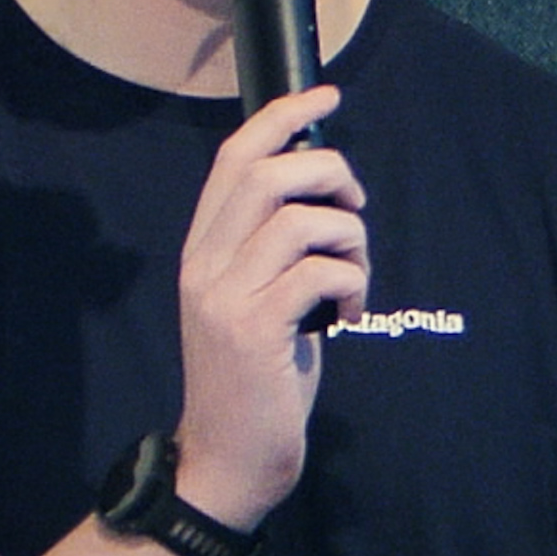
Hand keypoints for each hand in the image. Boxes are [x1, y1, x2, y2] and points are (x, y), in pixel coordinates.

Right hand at [175, 84, 368, 529]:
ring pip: (304, 220)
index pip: (236, 157)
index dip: (283, 117)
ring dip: (351, 240)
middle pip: (271, 173)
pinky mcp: (255, 329)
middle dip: (331, 175)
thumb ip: (274, 247)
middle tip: (353, 210)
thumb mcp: (256, 299)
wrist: (227, 461)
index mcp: (203, 250)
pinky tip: (347, 314)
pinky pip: (320, 272)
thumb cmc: (256, 380)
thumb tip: (326, 191)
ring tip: (353, 278)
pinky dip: (351, 283)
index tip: (327, 94)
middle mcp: (204, 264)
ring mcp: (226, 296)